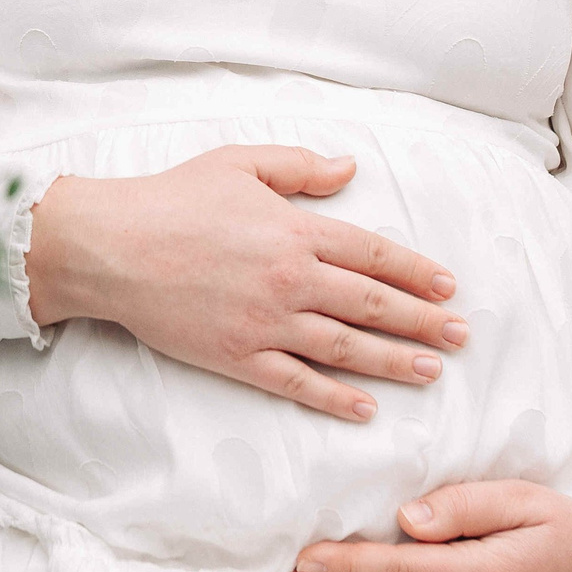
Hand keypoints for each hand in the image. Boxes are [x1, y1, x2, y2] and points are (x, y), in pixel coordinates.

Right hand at [24, 145, 467, 422]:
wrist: (111, 247)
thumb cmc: (172, 198)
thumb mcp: (240, 163)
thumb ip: (301, 167)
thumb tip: (351, 167)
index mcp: (295, 230)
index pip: (373, 254)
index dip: (415, 272)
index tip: (448, 286)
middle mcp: (290, 279)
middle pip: (372, 305)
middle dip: (423, 321)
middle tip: (461, 335)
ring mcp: (265, 323)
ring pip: (345, 348)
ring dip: (394, 361)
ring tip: (432, 370)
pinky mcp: (238, 357)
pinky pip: (297, 383)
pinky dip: (334, 398)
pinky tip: (365, 408)